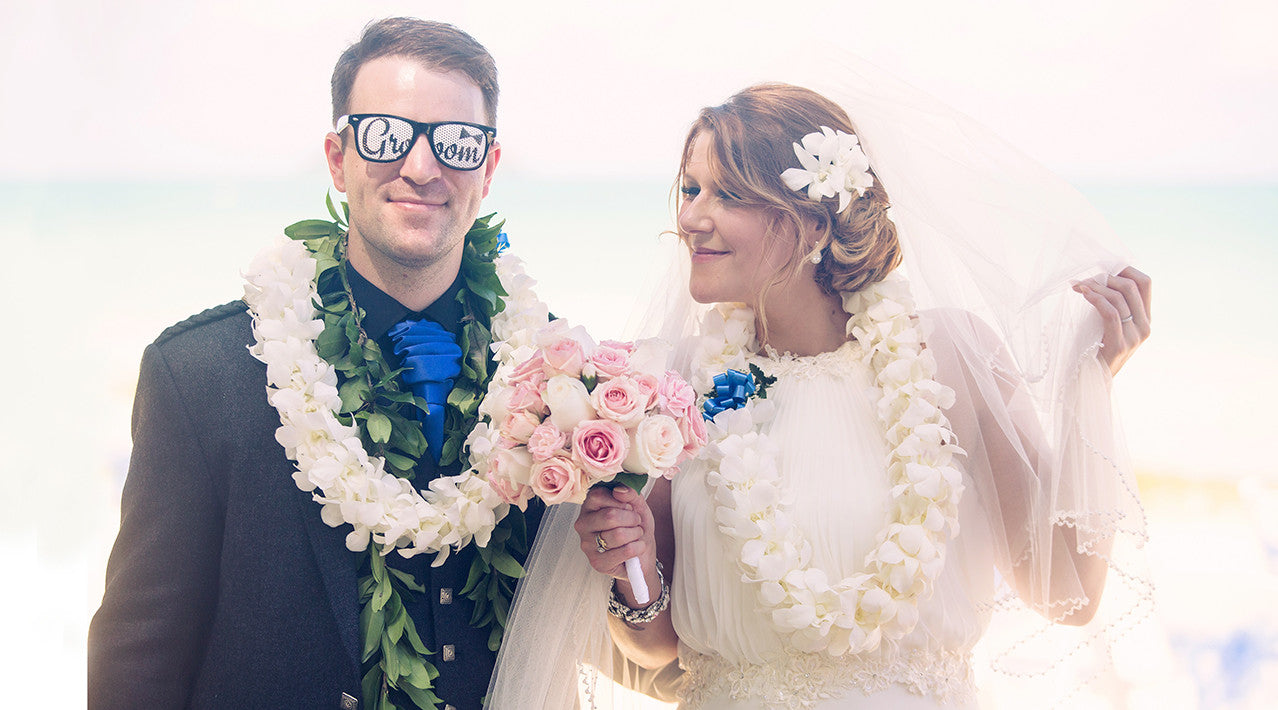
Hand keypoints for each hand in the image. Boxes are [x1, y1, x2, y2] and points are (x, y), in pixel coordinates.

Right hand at [574, 485, 657, 600]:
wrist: (642, 554)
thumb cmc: (635, 527)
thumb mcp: (637, 505)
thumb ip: (630, 493)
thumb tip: (619, 491)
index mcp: (589, 506)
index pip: (598, 495)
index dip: (621, 501)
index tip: (628, 507)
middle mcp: (583, 524)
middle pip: (609, 516)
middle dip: (632, 519)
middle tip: (636, 522)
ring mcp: (587, 544)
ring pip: (618, 534)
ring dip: (636, 534)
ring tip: (636, 535)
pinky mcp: (597, 562)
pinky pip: (625, 551)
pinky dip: (638, 548)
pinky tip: (637, 547)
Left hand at [1073, 266, 1151, 375]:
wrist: (1091, 382)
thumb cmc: (1094, 351)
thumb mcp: (1107, 325)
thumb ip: (1112, 306)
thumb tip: (1100, 277)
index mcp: (1145, 319)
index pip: (1145, 283)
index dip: (1126, 269)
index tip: (1103, 267)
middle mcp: (1145, 327)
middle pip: (1132, 286)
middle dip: (1106, 277)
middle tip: (1085, 277)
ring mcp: (1134, 337)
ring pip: (1119, 298)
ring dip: (1096, 286)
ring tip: (1078, 285)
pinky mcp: (1120, 345)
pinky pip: (1110, 313)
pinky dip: (1095, 299)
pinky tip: (1082, 294)